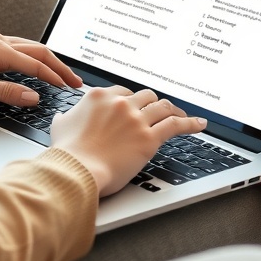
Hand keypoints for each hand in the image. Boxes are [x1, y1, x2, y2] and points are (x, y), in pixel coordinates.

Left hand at [0, 31, 81, 106]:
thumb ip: (6, 93)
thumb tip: (33, 97)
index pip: (36, 64)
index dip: (55, 77)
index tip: (70, 88)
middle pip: (38, 51)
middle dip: (58, 67)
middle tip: (74, 81)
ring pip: (29, 47)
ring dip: (47, 59)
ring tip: (60, 72)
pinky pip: (18, 47)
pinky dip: (32, 55)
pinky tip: (32, 62)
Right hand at [51, 86, 206, 196]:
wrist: (77, 169)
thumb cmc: (68, 151)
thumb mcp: (60, 125)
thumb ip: (66, 117)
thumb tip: (64, 116)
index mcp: (100, 96)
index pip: (124, 91)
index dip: (132, 101)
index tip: (137, 107)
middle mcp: (121, 104)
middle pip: (146, 96)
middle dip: (152, 104)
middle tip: (158, 112)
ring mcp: (136, 119)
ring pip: (162, 106)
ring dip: (173, 110)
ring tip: (181, 115)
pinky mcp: (149, 138)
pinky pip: (176, 125)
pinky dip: (190, 123)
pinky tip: (200, 124)